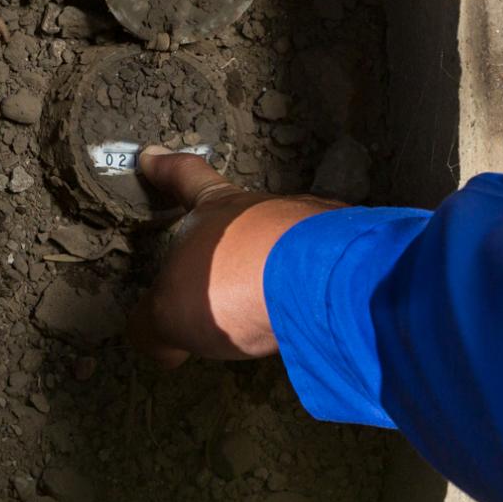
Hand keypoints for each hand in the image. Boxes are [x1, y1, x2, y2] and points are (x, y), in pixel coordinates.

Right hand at [126, 148, 339, 366]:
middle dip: (235, 235)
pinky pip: (323, 270)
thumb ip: (154, 326)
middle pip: (244, 212)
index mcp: (216, 208)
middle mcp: (266, 208)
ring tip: (269, 308)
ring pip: (287, 241)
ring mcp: (313, 226)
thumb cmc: (228, 283)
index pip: (186, 177)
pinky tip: (308, 317)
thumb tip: (155, 343)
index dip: (167, 169)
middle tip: (226, 264)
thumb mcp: (170, 314)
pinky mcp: (348, 255)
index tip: (154, 157)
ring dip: (277, 268)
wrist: (314, 283)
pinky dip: (312, 290)